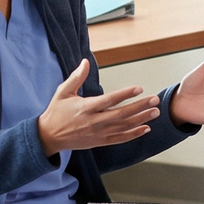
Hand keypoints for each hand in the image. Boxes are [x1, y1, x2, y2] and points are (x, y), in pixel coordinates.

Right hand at [38, 59, 159, 154]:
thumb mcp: (63, 92)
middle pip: (121, 114)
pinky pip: (120, 139)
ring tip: (156, 112)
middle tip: (155, 100)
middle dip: (140, 107)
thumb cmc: (56, 112)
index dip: (125, 94)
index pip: (109, 100)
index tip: (139, 88)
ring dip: (141, 119)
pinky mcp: (99, 141)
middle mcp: (93, 121)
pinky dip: (134, 134)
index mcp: (85, 107)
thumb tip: (85, 62)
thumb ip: (76, 77)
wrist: (48, 137)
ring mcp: (98, 133)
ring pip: (124, 127)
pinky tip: (146, 128)